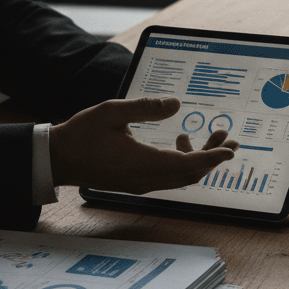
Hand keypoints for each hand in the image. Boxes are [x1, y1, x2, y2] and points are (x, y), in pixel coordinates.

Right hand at [49, 97, 237, 192]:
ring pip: (181, 177)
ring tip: (214, 137)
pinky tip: (181, 141)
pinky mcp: (136, 182)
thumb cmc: (82, 134)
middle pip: (190, 174)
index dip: (212, 157)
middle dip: (213, 157)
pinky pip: (169, 177)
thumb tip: (176, 104)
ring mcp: (141, 184)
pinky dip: (183, 162)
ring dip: (200, 159)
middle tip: (230, 141)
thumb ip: (146, 108)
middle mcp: (146, 179)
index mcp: (143, 162)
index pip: (188, 164)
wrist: (58, 159)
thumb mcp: (112, 112)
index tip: (230, 151)